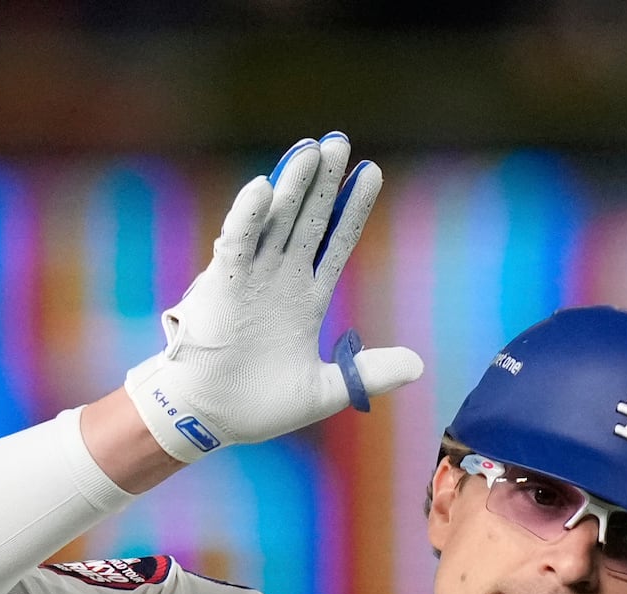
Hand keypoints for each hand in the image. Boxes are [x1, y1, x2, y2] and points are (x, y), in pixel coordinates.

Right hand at [123, 132, 424, 463]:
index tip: (371, 172)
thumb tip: (417, 365)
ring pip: (275, 221)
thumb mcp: (324, 390)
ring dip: (292, 186)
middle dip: (324, 182)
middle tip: (340, 142)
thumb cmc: (257, 404)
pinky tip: (265, 187)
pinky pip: (236, 244)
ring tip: (311, 149)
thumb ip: (366, 373)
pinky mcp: (221, 285)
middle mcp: (279, 278)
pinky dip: (248, 216)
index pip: (335, 241)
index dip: (352, 208)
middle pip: (308, 219)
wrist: (209, 418)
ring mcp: (250, 277)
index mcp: (305, 297)